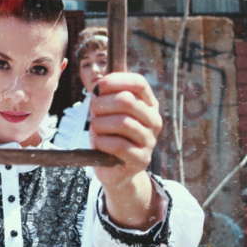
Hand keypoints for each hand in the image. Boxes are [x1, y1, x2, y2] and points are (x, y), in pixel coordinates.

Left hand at [89, 72, 163, 228]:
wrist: (115, 169)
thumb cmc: (109, 133)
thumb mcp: (106, 109)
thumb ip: (102, 91)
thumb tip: (93, 77)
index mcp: (148, 103)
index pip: (138, 83)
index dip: (116, 81)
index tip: (98, 88)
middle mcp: (153, 120)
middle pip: (127, 100)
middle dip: (101, 104)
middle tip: (92, 112)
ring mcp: (150, 140)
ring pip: (122, 122)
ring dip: (100, 124)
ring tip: (96, 129)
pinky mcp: (142, 159)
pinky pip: (118, 145)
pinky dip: (102, 142)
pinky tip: (99, 144)